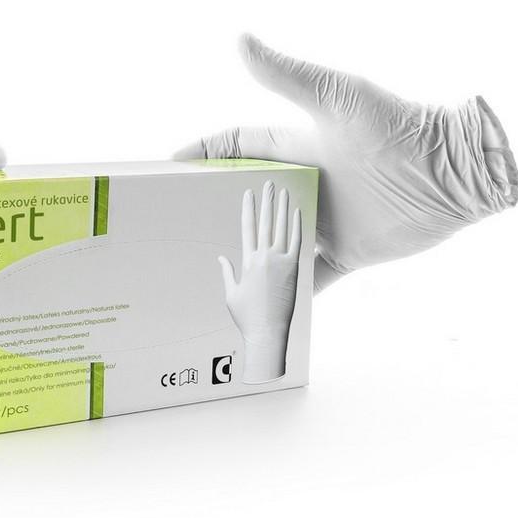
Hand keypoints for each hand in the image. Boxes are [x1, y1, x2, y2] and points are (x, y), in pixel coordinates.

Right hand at [177, 35, 517, 290]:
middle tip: (177, 221)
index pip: (237, 146)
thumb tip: (240, 40)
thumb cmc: (399, 129)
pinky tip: (263, 301)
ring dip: (246, 250)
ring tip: (206, 267)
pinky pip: (310, 274)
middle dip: (216, 204)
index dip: (204, 153)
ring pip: (273, 237)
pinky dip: (289, 288)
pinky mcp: (347, 252)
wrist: (454, 176)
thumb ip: (289, 75)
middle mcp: (306, 182)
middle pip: (250, 194)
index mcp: (297, 146)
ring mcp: (325, 220)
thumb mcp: (338, 99)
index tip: (170, 168)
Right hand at [219, 181, 301, 382]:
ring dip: (282, 208)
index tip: (248, 194)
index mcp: (247, 262)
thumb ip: (228, 273)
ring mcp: (280, 263)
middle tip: (268, 183)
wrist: (267, 334)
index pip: (247, 228)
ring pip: (282, 229)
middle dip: (266, 201)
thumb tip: (221, 258)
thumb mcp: (232, 294)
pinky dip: (297, 226)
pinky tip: (297, 212)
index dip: (248, 209)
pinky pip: (297, 242)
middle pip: (265, 223)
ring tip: (283, 191)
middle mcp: (263, 258)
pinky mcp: (294, 270)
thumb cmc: (248, 318)